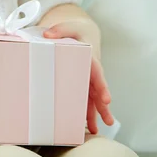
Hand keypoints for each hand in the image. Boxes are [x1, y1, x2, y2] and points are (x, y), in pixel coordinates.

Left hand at [43, 20, 113, 134]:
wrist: (81, 33)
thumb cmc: (75, 31)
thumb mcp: (69, 27)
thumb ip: (60, 29)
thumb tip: (47, 35)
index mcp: (90, 58)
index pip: (97, 73)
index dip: (101, 86)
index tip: (106, 98)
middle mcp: (90, 71)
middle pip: (97, 91)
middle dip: (102, 106)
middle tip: (108, 120)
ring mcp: (86, 79)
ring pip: (91, 98)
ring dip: (94, 114)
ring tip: (95, 130)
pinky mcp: (80, 83)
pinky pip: (83, 99)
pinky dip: (83, 111)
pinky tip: (81, 126)